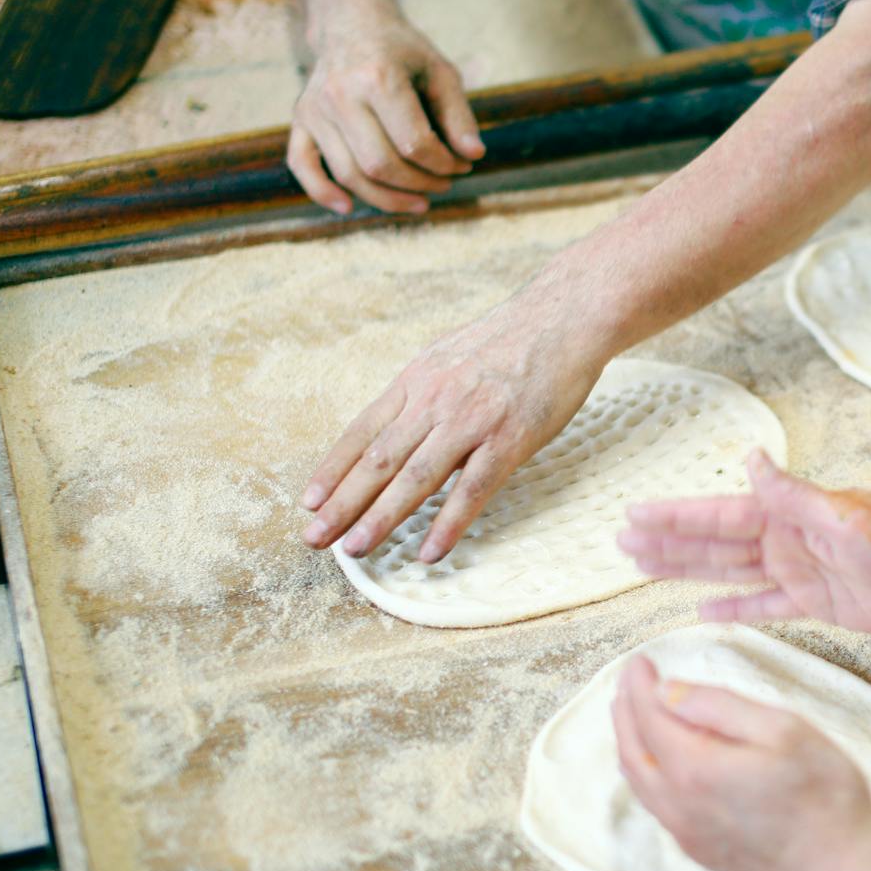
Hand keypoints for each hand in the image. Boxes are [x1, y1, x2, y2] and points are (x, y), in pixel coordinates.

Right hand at [288, 10, 485, 214]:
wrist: (351, 22)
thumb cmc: (402, 51)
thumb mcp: (440, 71)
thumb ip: (459, 114)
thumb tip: (474, 155)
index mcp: (379, 77)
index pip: (414, 143)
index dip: (444, 164)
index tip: (462, 164)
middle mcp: (340, 94)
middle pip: (380, 165)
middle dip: (420, 184)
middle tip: (443, 184)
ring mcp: (315, 109)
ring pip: (349, 174)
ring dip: (387, 198)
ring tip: (419, 202)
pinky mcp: (300, 119)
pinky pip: (302, 164)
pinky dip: (322, 192)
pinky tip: (348, 207)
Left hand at [300, 307, 603, 559]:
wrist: (562, 317)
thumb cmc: (509, 339)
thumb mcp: (449, 356)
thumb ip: (423, 393)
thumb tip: (399, 425)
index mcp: (416, 381)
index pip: (362, 432)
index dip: (333, 469)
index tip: (309, 501)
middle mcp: (434, 402)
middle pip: (379, 460)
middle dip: (342, 503)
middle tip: (313, 538)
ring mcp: (471, 421)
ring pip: (416, 478)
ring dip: (381, 517)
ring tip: (354, 549)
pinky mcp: (509, 439)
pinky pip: (473, 489)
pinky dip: (448, 524)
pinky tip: (429, 552)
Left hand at [611, 655, 870, 870]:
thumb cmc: (825, 797)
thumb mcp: (784, 730)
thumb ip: (720, 707)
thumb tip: (668, 692)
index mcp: (695, 768)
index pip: (650, 716)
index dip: (640, 686)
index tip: (639, 660)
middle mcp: (678, 804)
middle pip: (632, 750)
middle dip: (626, 711)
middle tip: (628, 681)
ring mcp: (686, 833)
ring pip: (638, 782)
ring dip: (630, 743)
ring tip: (632, 715)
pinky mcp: (699, 851)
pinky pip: (655, 805)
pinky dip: (644, 773)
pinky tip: (656, 764)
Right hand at [618, 450, 870, 635]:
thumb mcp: (847, 519)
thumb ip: (794, 495)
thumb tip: (748, 458)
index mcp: (791, 516)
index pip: (719, 515)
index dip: (675, 517)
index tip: (633, 514)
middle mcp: (788, 539)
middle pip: (714, 543)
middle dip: (668, 542)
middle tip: (621, 542)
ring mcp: (800, 570)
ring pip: (730, 572)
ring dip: (689, 570)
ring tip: (645, 568)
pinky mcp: (818, 603)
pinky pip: (764, 606)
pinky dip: (733, 609)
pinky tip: (702, 610)